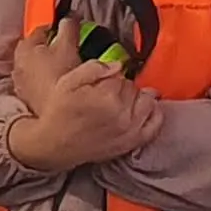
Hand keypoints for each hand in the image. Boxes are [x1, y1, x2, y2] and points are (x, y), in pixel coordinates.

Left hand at [9, 22, 84, 115]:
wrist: (56, 110)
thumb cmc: (59, 75)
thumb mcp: (68, 46)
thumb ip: (68, 27)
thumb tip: (70, 16)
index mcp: (25, 47)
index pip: (40, 29)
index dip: (56, 27)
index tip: (68, 29)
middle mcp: (17, 63)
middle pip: (36, 48)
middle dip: (51, 46)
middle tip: (68, 47)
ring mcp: (21, 82)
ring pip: (36, 66)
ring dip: (48, 64)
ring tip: (66, 65)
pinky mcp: (27, 97)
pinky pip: (37, 81)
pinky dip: (46, 79)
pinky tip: (59, 82)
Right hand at [30, 63, 157, 168]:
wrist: (54, 145)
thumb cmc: (58, 114)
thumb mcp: (67, 83)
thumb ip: (93, 68)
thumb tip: (117, 65)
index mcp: (106, 96)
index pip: (120, 74)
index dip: (108, 76)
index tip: (99, 82)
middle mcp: (122, 113)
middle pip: (133, 86)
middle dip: (121, 86)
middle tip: (105, 93)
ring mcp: (130, 129)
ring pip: (148, 100)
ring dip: (137, 97)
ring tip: (121, 101)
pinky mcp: (133, 142)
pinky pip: (155, 123)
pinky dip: (153, 113)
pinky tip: (141, 110)